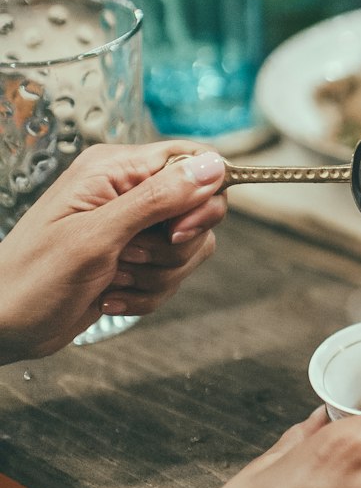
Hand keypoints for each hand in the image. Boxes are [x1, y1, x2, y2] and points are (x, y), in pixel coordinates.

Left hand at [0, 142, 227, 361]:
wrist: (5, 327)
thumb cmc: (33, 278)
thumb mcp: (97, 236)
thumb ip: (157, 198)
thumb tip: (212, 166)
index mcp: (114, 169)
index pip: (191, 160)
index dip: (202, 196)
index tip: (181, 231)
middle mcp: (126, 191)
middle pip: (198, 208)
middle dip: (174, 247)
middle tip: (131, 259)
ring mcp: (132, 226)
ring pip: (188, 246)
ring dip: (158, 275)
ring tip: (113, 280)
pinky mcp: (134, 258)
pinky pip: (171, 273)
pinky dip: (147, 293)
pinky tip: (110, 296)